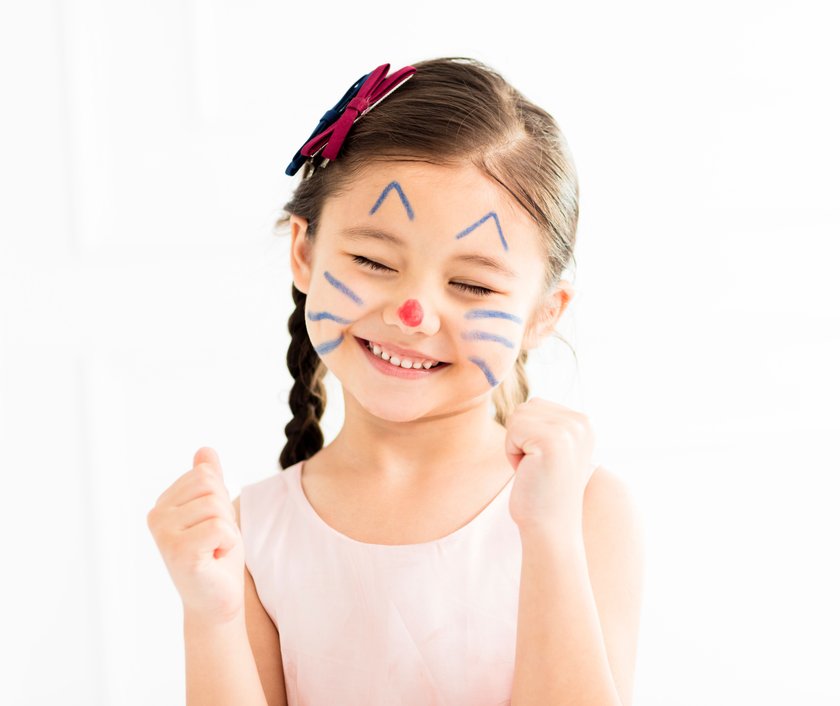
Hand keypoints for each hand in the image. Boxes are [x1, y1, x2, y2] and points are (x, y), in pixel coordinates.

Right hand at [146, 447, 244, 622]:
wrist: (217, 602)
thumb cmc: (217, 556)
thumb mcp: (216, 511)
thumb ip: (209, 481)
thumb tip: (204, 450)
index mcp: (163, 504)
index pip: (205, 475)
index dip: (220, 501)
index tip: (211, 527)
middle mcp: (156, 516)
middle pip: (211, 487)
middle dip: (225, 514)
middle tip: (214, 541)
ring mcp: (164, 534)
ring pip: (217, 507)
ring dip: (227, 531)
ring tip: (213, 551)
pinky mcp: (178, 552)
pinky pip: (221, 527)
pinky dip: (228, 544)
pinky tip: (213, 560)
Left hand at [505, 398, 595, 531]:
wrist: (550, 528)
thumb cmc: (542, 491)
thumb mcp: (551, 449)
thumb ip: (546, 423)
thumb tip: (525, 403)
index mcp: (583, 422)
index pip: (535, 405)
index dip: (529, 435)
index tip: (544, 462)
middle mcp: (581, 422)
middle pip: (525, 407)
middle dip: (521, 438)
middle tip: (537, 468)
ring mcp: (569, 430)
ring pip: (517, 417)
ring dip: (516, 445)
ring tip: (534, 470)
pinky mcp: (552, 440)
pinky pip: (512, 431)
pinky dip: (512, 453)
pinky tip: (529, 473)